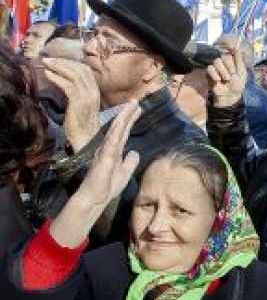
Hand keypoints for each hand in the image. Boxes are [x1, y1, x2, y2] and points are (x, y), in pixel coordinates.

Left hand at [42, 57, 102, 151]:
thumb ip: (76, 92)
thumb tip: (64, 81)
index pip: (86, 71)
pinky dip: (57, 77)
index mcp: (95, 91)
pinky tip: (48, 75)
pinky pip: (68, 85)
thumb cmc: (80, 124)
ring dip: (58, 67)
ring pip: (74, 74)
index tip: (57, 60)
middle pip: (80, 69)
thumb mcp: (81, 104)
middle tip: (48, 59)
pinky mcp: (78, 102)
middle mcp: (93, 91)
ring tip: (46, 63)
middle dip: (63, 62)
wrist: (85, 139)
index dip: (71, 63)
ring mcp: (87, 96)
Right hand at [51, 102, 141, 246]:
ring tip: (131, 106)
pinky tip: (122, 122)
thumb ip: (130, 162)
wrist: (96, 199)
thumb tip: (136, 152)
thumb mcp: (125, 173)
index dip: (130, 120)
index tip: (138, 109)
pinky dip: (117, 132)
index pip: (124, 132)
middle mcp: (109, 148)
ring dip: (123, 118)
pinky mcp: (105, 158)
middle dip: (128, 114)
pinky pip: (112, 142)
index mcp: (114, 151)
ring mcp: (106, 151)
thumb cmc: (107, 187)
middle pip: (120, 128)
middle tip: (136, 101)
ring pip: (116, 131)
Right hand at [206, 48, 247, 107]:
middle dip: (229, 66)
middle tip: (232, 74)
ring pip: (217, 61)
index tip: (232, 47)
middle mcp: (225, 61)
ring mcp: (217, 66)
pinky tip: (218, 80)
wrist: (230, 95)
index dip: (231, 47)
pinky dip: (215, 74)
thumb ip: (239, 60)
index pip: (231, 49)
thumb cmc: (238, 84)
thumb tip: (237, 46)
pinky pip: (210, 68)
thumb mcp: (242, 72)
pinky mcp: (210, 72)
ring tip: (226, 79)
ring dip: (223, 71)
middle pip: (224, 56)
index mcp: (234, 60)